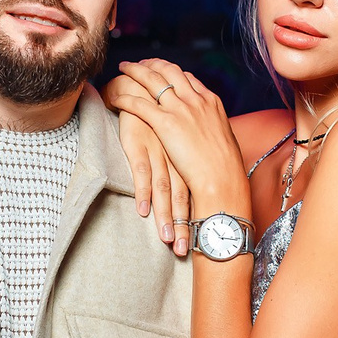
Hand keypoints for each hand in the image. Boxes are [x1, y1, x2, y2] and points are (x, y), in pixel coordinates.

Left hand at [105, 60, 250, 225]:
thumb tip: (207, 131)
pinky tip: (116, 96)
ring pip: (152, 80)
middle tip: (140, 63)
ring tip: (123, 68)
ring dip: (135, 71)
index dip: (171, 71)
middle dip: (152, 64)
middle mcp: (196, 100)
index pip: (187, 77)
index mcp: (211, 102)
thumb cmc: (225, 167)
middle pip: (170, 71)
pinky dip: (125, 97)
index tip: (160, 69)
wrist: (222, 178)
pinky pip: (139, 104)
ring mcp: (181, 109)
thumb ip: (211, 128)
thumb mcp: (223, 139)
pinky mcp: (166, 123)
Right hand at [114, 105, 191, 255]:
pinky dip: (144, 193)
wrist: (136, 87)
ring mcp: (160, 150)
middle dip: (184, 226)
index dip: (198, 217)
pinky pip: (142, 171)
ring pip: (165, 189)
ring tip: (166, 241)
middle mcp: (177, 154)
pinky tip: (144, 212)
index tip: (200, 241)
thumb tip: (190, 185)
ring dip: (166, 217)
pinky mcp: (140, 144)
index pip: (197, 191)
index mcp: (188, 154)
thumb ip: (182, 158)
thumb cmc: (155, 115)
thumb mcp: (174, 137)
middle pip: (184, 196)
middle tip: (183, 251)